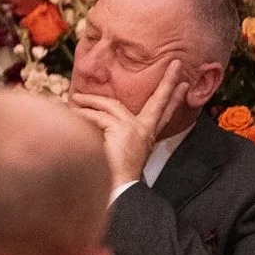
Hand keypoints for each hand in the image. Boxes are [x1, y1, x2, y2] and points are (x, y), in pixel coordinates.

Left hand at [69, 60, 185, 190]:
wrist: (113, 190)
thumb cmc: (109, 170)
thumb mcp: (113, 145)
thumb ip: (109, 128)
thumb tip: (89, 112)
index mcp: (146, 134)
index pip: (163, 113)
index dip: (174, 98)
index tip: (185, 84)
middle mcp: (145, 130)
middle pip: (159, 102)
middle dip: (168, 83)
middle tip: (176, 65)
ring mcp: (135, 130)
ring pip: (110, 106)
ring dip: (90, 100)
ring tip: (75, 98)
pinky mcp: (122, 131)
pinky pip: (96, 117)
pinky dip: (81, 116)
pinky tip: (70, 116)